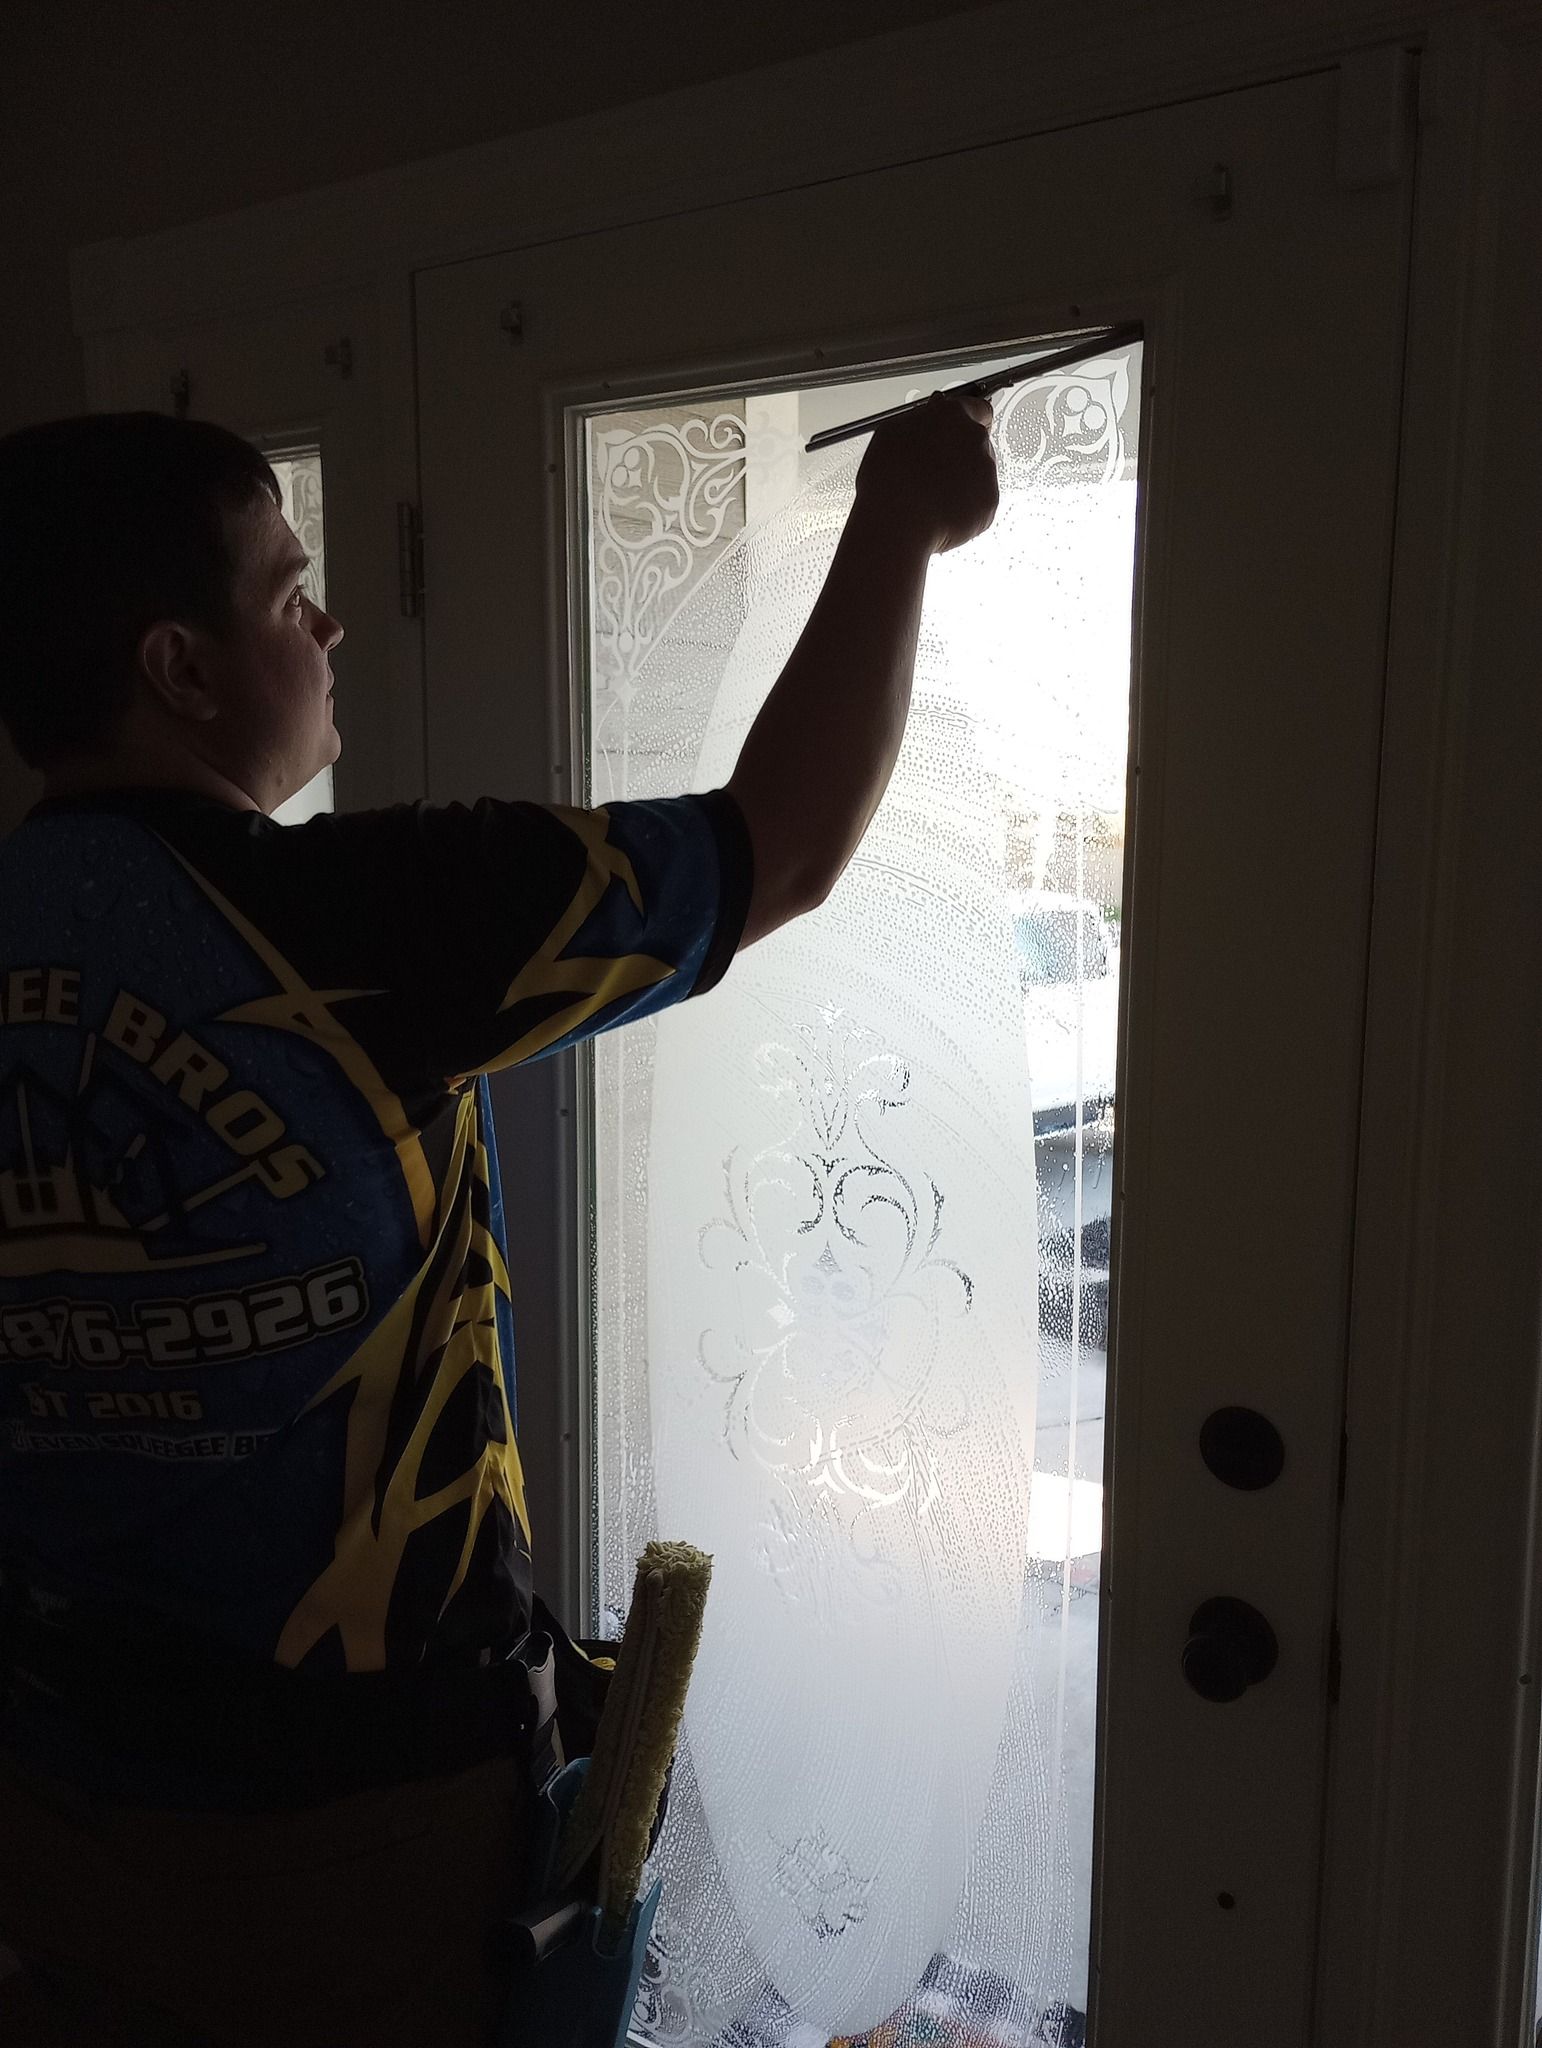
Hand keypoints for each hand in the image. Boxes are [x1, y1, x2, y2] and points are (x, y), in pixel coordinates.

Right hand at [852, 391, 998, 555]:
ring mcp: (986, 471)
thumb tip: (926, 424)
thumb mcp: (892, 433)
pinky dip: (964, 508)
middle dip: (959, 455)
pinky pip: (980, 503)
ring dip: (961, 482)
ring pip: (978, 474)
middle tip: (934, 471)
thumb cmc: (890, 479)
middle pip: (976, 443)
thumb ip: (920, 423)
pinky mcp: (989, 502)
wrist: (900, 521)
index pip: (976, 408)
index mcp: (952, 416)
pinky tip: (940, 512)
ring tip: (931, 497)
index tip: (959, 431)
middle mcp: (975, 439)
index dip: (968, 420)